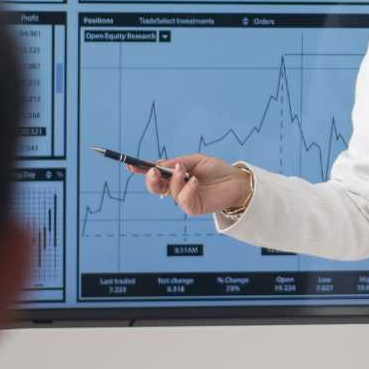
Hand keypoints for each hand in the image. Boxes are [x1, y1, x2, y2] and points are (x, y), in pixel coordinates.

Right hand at [130, 154, 250, 216]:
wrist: (237, 181)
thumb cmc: (217, 170)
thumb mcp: (196, 160)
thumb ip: (178, 162)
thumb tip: (161, 165)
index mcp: (175, 176)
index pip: (155, 174)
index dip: (142, 170)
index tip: (131, 165)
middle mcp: (177, 188)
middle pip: (155, 188)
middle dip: (151, 179)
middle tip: (154, 170)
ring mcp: (184, 199)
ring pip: (170, 192)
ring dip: (175, 179)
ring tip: (184, 170)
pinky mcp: (193, 208)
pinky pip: (183, 199)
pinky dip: (187, 188)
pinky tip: (195, 181)